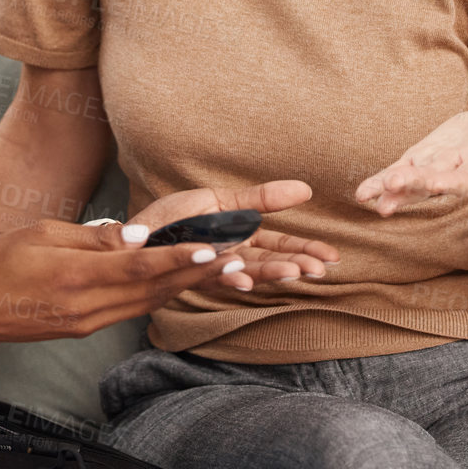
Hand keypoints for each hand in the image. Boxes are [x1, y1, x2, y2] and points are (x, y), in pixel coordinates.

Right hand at [0, 219, 242, 345]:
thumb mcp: (40, 234)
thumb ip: (90, 237)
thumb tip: (134, 235)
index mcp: (75, 278)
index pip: (138, 267)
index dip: (178, 258)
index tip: (211, 248)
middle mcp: (87, 307)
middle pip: (152, 289)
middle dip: (195, 272)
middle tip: (235, 253)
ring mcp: (87, 323)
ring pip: (146, 302)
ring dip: (183, 285)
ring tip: (220, 266)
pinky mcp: (84, 328)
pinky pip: (130, 309)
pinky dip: (157, 294)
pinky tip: (177, 281)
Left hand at [129, 180, 338, 291]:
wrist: (135, 236)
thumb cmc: (177, 216)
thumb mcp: (221, 199)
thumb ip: (261, 198)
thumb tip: (306, 189)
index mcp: (241, 236)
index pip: (281, 245)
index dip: (306, 250)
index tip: (332, 258)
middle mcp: (230, 254)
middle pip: (270, 261)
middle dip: (296, 265)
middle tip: (320, 270)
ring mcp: (211, 265)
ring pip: (247, 270)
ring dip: (270, 273)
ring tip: (294, 273)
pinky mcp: (190, 273)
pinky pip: (212, 277)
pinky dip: (229, 278)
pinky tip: (244, 279)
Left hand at [355, 98, 467, 216]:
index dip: (453, 181)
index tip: (437, 185)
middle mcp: (460, 172)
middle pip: (434, 181)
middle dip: (413, 185)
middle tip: (389, 189)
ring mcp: (440, 164)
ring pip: (413, 179)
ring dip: (391, 187)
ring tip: (365, 196)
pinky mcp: (427, 155)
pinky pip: (403, 168)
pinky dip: (383, 179)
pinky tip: (364, 191)